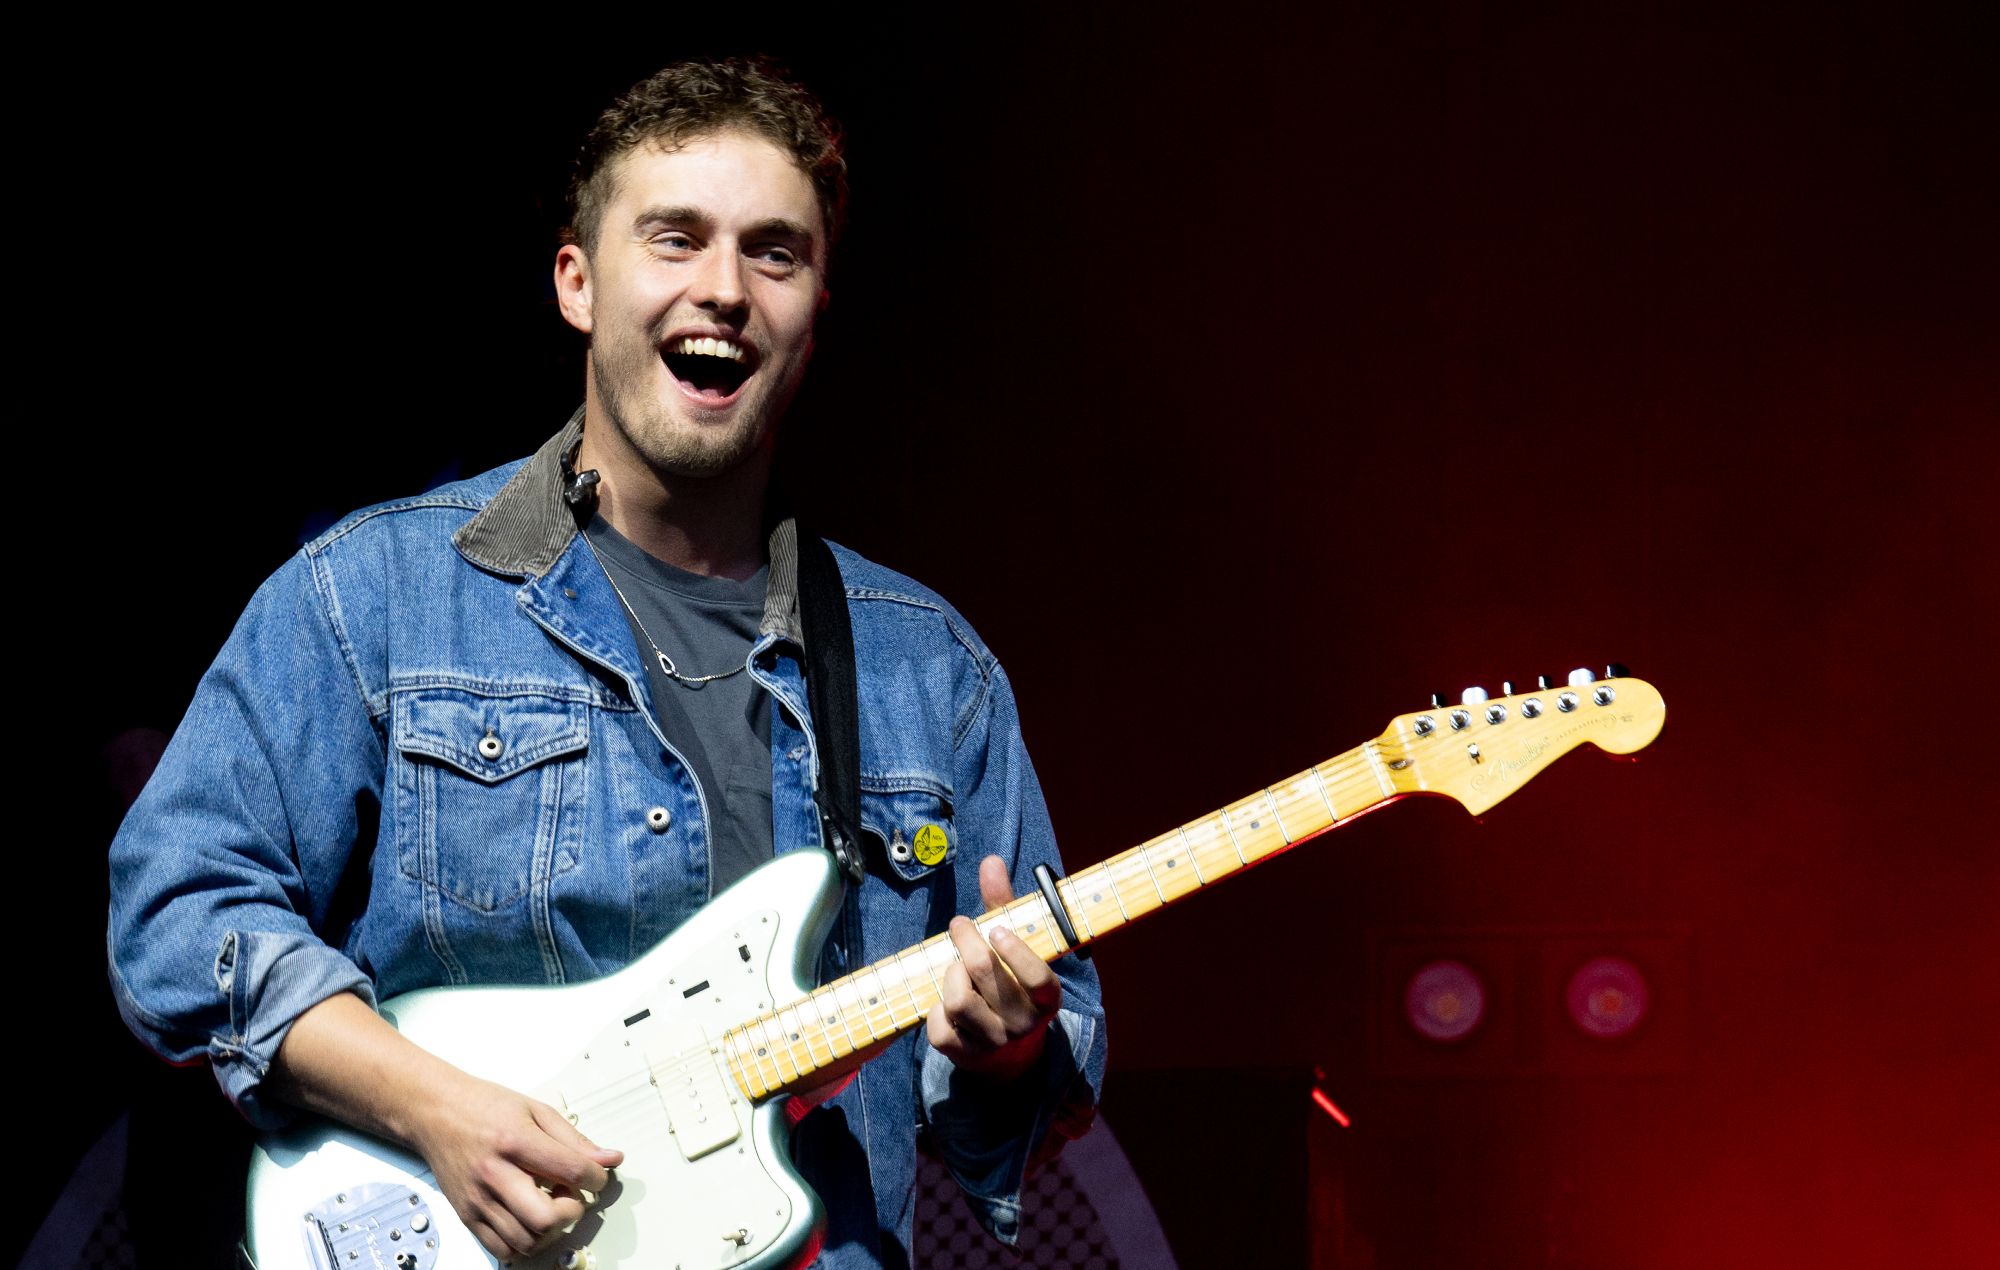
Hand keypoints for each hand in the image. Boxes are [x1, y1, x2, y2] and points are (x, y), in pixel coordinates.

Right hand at [407, 1074, 622, 1261]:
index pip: (571, 1171)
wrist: (435, 1112)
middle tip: (572, 1196)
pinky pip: (502, 1248)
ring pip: (526, 1239)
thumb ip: (574, 1139)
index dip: (597, 1178)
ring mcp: (478, 1199)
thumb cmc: (483, 1106)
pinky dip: (525, 1242)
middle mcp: (494, 1174)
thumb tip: (610, 1158)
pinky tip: (530, 1220)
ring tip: (551, 1206)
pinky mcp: (467, 1215)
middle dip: (571, 1211)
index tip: (598, 1176)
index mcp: (515, 1141)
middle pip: (545, 1218)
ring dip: (550, 1229)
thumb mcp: (536, 1111)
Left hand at [925, 855, 1062, 1084]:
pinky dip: (935, 1009)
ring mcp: (995, 1044)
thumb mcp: (1016, 949)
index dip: (1015, 950)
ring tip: (955, 967)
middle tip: (960, 925)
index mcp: (1047, 999)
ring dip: (950, 974)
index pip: (1038, 978)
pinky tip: (944, 1001)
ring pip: (958, 1001)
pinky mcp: (966, 1058)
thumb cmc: (1012, 985)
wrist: (1010, 1056)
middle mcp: (1025, 1025)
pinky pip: (939, 1030)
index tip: (995, 929)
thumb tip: (991, 861)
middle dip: (966, 942)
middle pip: (984, 974)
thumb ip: (1004, 906)